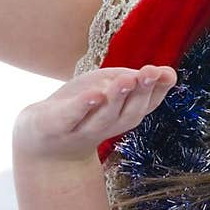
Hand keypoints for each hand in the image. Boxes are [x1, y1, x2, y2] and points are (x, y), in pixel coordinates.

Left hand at [11, 65, 177, 163]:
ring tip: (126, 80)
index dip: (158, 90)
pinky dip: (83, 107)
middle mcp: (109, 126)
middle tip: (149, 72)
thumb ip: (136, 80)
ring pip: (105, 117)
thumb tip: (168, 72)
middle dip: (141, 92)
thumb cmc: (83, 106)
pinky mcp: (57, 127)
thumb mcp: (111, 87)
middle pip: (130, 113)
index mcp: (125, 115)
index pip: (148, 104)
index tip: (167, 73)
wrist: (41, 136)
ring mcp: (83, 129)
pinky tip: (94, 94)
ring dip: (117, 98)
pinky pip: (73, 118)